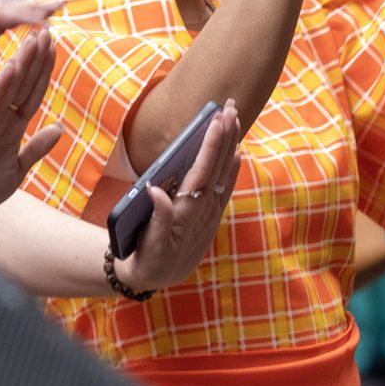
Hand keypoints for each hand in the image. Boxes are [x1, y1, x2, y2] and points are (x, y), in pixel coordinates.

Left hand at [0, 0, 62, 114]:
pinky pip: (11, 22)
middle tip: (58, 5)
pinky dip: (28, 19)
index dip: (18, 12)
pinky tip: (44, 19)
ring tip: (58, 6)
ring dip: (34, 10)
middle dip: (32, 7)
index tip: (41, 14)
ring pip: (11, 12)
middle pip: (6, 7)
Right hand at [0, 29, 65, 214]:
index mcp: (13, 127)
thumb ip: (37, 147)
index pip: (33, 93)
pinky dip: (3, 84)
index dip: (44, 71)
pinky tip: (12, 65)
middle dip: (37, 58)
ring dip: (23, 61)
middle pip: (25, 83)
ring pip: (11, 86)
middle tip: (46, 29)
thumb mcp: (18, 169)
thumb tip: (59, 128)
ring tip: (34, 37)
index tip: (54, 47)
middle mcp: (2, 118)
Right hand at [113, 107, 245, 293]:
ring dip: (230, 146)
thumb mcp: (149, 244)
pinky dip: (231, 168)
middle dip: (225, 135)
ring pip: (223, 173)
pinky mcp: (209, 216)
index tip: (217, 120)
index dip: (211, 145)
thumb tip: (156, 191)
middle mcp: (204, 210)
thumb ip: (157, 218)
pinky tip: (236, 153)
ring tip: (235, 119)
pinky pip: (224, 187)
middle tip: (231, 106)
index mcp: (188, 213)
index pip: (203, 171)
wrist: (154, 279)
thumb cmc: (148, 259)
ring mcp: (209, 212)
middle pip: (218, 166)